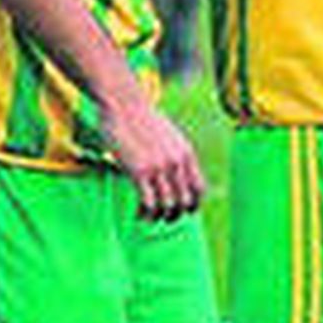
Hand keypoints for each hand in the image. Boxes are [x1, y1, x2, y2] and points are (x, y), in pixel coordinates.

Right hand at [100, 97, 205, 220]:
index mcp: (186, 153)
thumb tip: (175, 168)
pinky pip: (149, 203)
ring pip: (168, 206)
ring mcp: (159, 167)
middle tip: (163, 218)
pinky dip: (145, 214)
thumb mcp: (168, 134)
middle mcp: (177, 162)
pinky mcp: (140, 171)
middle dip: (175, 215)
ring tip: (148, 218)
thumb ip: (175, 153)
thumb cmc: (141, 117)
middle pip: (185, 202)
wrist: (123, 103)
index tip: (181, 210)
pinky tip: (138, 215)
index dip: (192, 205)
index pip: (199, 190)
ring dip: (159, 217)